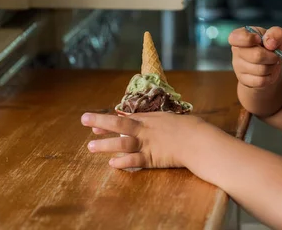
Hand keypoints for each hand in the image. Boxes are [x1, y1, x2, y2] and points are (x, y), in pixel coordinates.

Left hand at [81, 112, 205, 169]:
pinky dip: (121, 162)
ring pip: (122, 143)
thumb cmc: (190, 128)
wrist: (198, 140)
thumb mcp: (172, 119)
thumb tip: (153, 120)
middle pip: (119, 125)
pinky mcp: (151, 158)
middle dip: (100, 122)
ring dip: (105, 145)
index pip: (125, 118)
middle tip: (83, 120)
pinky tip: (111, 164)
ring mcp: (147, 144)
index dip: (107, 121)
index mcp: (151, 119)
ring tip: (91, 147)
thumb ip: (159, 120)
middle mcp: (146, 130)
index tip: (93, 123)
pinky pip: (133, 160)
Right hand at [228, 26, 281, 88]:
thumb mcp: (276, 35)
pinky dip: (270, 77)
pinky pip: (261, 81)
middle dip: (272, 56)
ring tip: (272, 63)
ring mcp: (238, 67)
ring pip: (261, 70)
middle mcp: (236, 51)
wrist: (270, 63)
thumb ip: (275, 33)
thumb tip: (270, 43)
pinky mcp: (243, 80)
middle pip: (257, 56)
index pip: (236, 38)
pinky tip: (269, 72)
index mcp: (239, 36)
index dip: (249, 39)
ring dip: (272, 66)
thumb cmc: (270, 45)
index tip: (259, 39)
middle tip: (276, 55)